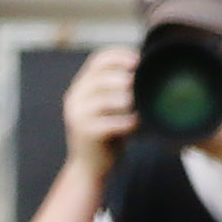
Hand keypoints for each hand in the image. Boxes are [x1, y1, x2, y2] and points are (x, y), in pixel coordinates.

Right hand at [60, 46, 136, 168]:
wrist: (89, 166)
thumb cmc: (107, 133)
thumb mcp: (109, 106)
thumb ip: (119, 89)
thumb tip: (146, 70)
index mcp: (81, 86)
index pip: (97, 60)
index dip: (119, 55)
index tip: (138, 59)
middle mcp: (75, 98)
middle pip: (100, 77)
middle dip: (123, 78)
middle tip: (140, 83)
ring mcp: (78, 115)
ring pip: (103, 99)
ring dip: (125, 100)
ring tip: (138, 104)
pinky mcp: (85, 133)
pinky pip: (108, 123)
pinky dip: (126, 122)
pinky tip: (136, 123)